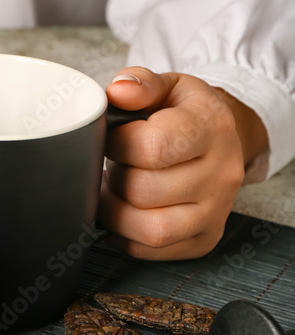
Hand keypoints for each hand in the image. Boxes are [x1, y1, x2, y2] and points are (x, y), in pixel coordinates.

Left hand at [98, 67, 267, 259]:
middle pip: (144, 191)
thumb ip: (140, 83)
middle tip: (114, 163)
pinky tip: (125, 210)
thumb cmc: (185, 113)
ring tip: (115, 189)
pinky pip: (152, 251)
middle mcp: (222, 173)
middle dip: (115, 177)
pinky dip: (125, 235)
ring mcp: (216, 212)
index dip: (117, 143)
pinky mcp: (205, 239)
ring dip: (116, 212)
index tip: (112, 137)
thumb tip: (119, 91)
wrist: (220, 139)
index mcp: (212, 127)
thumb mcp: (168, 85)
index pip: (152, 147)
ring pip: (151, 230)